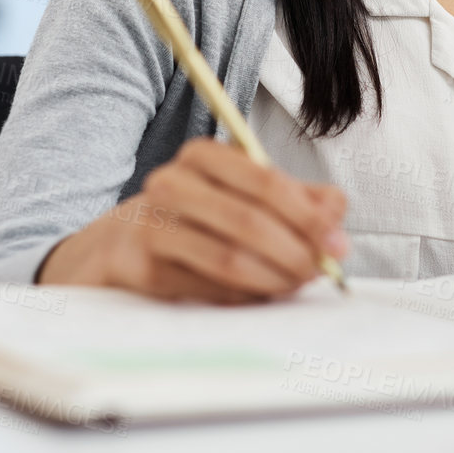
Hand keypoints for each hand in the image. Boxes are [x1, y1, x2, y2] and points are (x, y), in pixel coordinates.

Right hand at [37, 137, 348, 302]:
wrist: (117, 246)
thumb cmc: (197, 218)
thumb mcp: (246, 197)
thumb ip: (298, 199)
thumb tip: (336, 215)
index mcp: (204, 155)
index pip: (264, 180)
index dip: (306, 214)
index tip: (336, 241)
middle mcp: (171, 183)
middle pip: (247, 220)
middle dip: (294, 252)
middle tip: (319, 271)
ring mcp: (150, 225)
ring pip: (227, 258)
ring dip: (272, 279)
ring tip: (293, 286)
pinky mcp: (139, 267)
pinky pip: (205, 288)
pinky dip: (241, 297)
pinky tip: (257, 297)